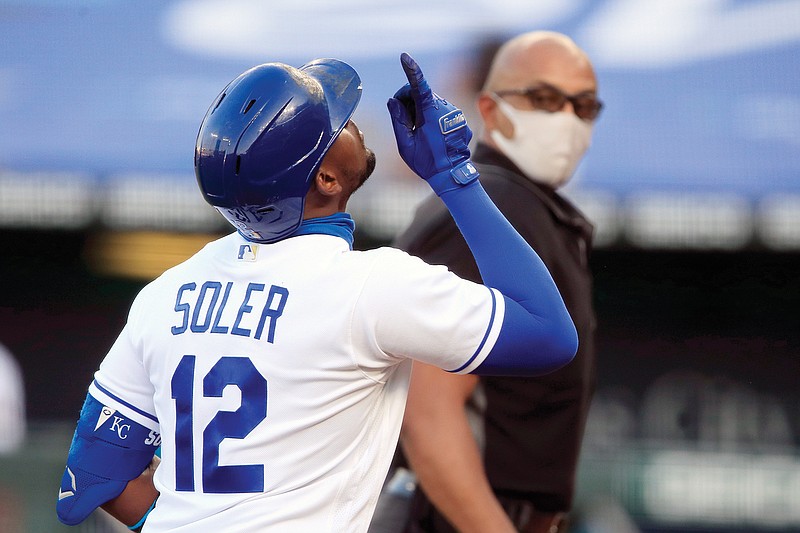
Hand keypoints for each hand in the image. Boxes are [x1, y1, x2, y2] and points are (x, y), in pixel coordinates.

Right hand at [387, 53, 478, 193]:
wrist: (452, 175)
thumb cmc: (427, 163)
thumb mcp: (406, 144)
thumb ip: (398, 120)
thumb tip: (394, 101)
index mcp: (431, 114)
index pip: (420, 86)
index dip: (411, 70)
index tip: (405, 57)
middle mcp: (446, 109)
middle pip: (421, 94)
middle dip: (409, 102)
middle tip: (404, 121)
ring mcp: (455, 113)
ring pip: (431, 103)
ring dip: (421, 111)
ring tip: (419, 132)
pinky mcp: (460, 119)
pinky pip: (441, 111)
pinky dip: (432, 117)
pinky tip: (431, 135)